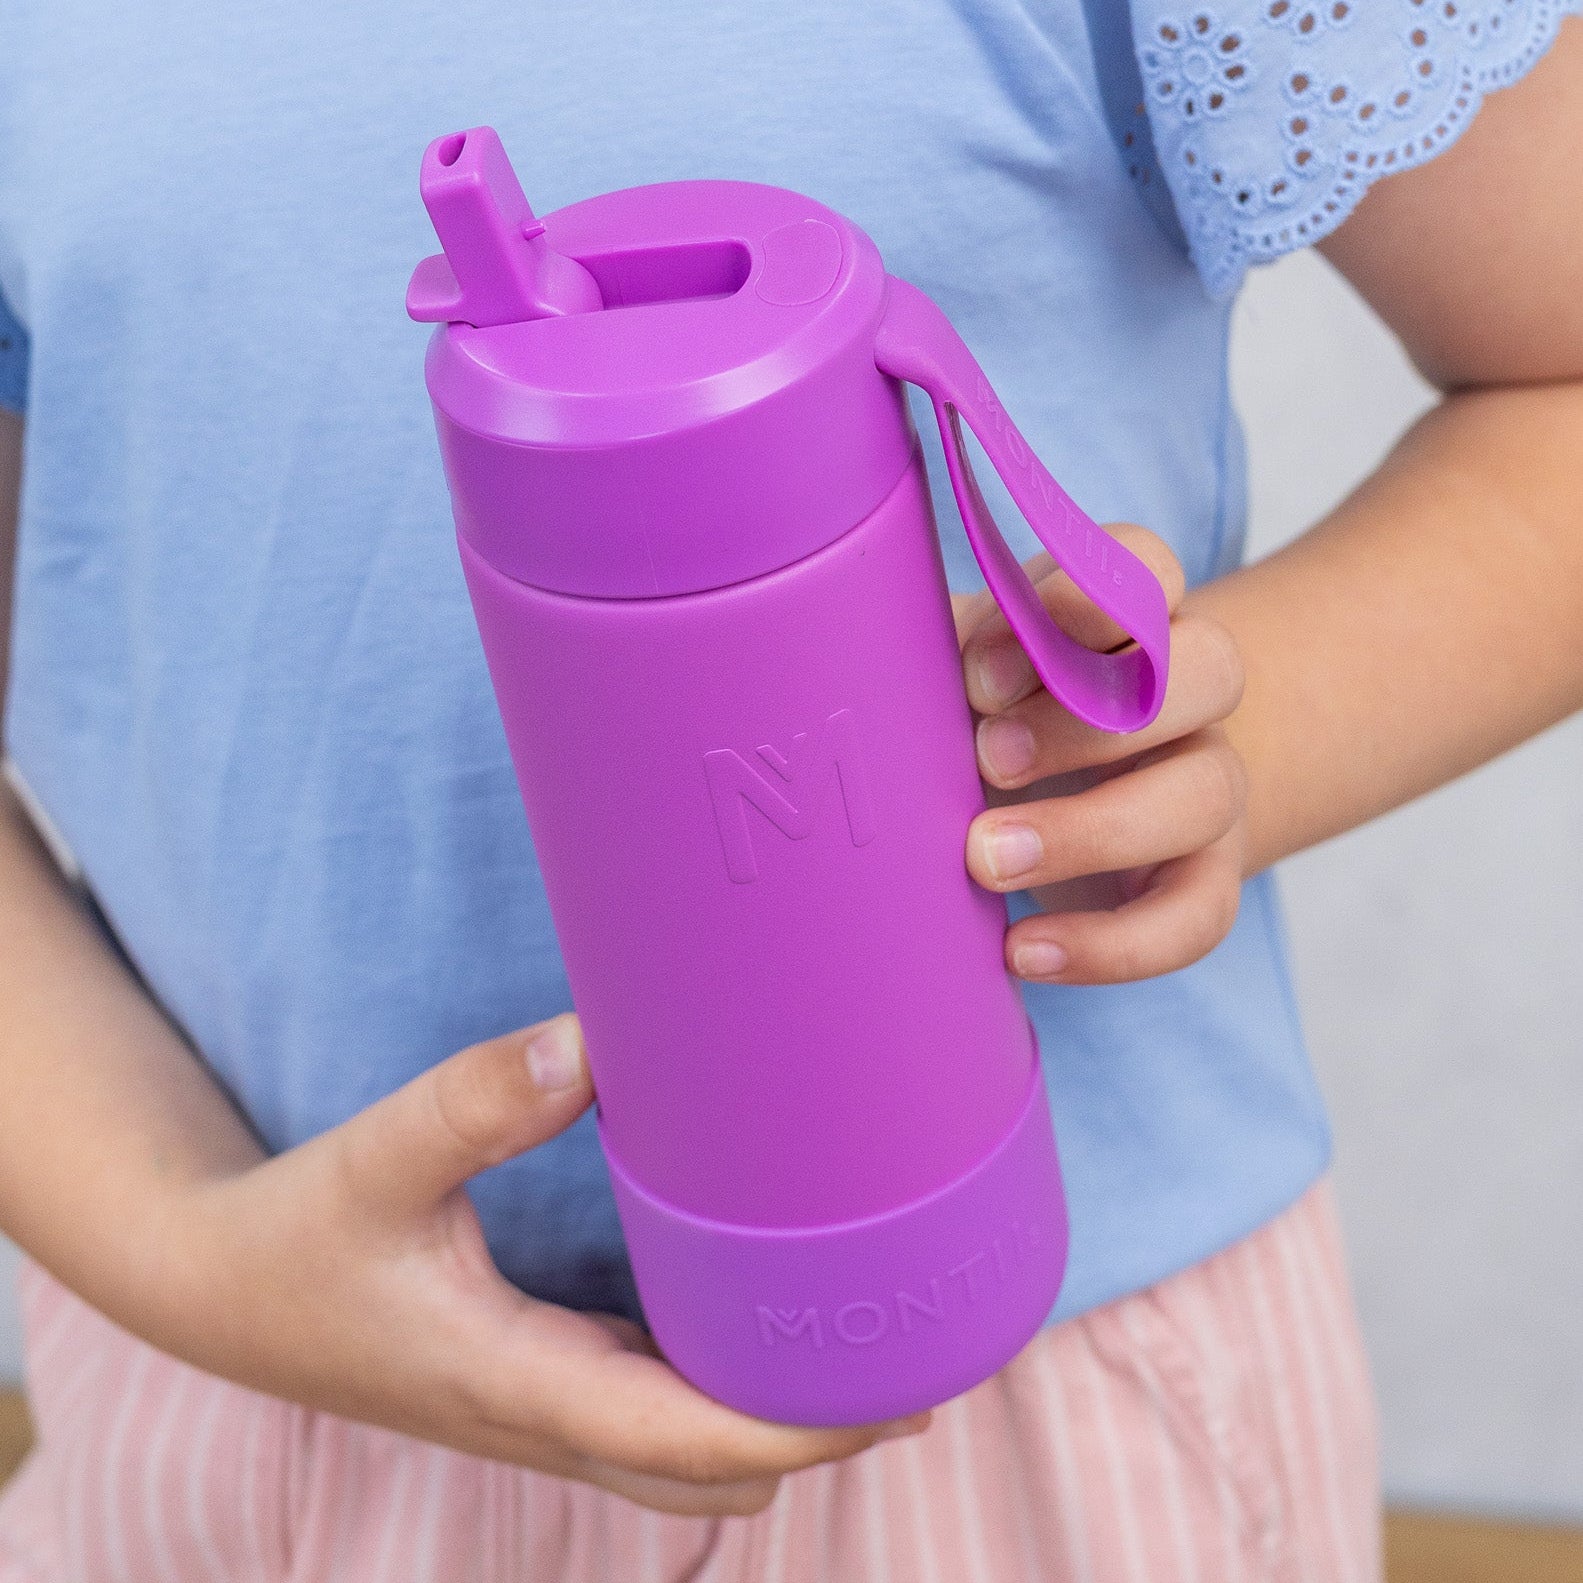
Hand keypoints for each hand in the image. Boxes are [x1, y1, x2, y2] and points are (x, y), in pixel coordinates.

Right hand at [149, 1014, 926, 1516]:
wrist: (220, 1288)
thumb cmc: (297, 1232)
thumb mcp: (376, 1157)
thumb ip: (475, 1101)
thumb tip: (589, 1044)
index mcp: (514, 1384)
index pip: (686, 1443)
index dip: (801, 1431)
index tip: (898, 1387)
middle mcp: (541, 1419)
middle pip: (712, 1477)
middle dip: (813, 1436)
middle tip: (904, 1344)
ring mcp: (540, 1410)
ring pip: (685, 1462)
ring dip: (771, 1421)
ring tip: (856, 1332)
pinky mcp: (535, 1380)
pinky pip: (652, 1418)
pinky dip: (719, 1393)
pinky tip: (755, 1317)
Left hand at [954, 526, 1247, 983]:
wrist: (1070, 795)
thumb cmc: (994, 713)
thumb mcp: (966, 667)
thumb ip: (948, 651)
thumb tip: (883, 656)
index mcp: (1127, 614)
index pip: (1147, 568)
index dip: (1076, 606)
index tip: (981, 669)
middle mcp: (1189, 691)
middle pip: (1210, 671)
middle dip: (1088, 719)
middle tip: (985, 756)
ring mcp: (1207, 784)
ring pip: (1204, 795)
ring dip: (1090, 830)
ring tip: (982, 858)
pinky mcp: (1204, 879)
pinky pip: (1194, 917)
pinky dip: (1110, 946)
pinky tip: (1021, 950)